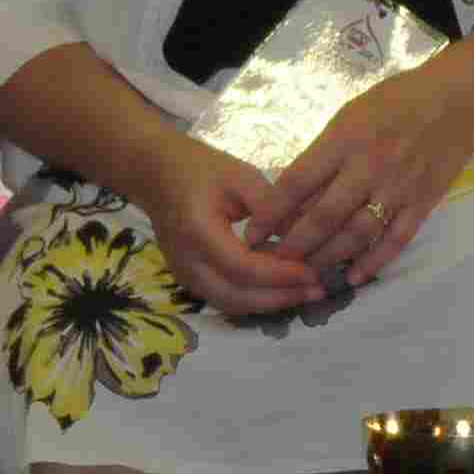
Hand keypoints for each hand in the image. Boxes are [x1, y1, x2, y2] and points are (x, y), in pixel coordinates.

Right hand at [132, 139, 324, 317]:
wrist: (156, 174)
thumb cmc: (200, 169)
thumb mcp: (242, 177)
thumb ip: (274, 209)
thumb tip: (310, 235)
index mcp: (197, 231)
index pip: (243, 268)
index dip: (280, 275)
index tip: (314, 271)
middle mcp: (187, 262)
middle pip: (236, 297)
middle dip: (280, 298)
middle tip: (317, 290)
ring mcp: (184, 275)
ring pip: (231, 304)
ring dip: (269, 303)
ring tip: (304, 292)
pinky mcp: (190, 280)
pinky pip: (225, 298)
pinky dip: (254, 298)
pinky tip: (281, 286)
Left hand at [245, 56, 473, 288]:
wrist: (456, 101)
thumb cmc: (394, 102)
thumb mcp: (348, 116)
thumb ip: (323, 154)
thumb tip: (290, 196)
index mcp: (345, 139)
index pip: (297, 181)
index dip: (271, 212)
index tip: (251, 234)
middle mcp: (369, 165)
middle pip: (324, 215)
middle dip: (294, 245)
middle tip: (271, 265)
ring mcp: (398, 187)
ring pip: (357, 233)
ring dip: (328, 259)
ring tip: (305, 276)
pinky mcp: (422, 203)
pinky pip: (395, 239)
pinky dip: (374, 261)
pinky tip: (354, 277)